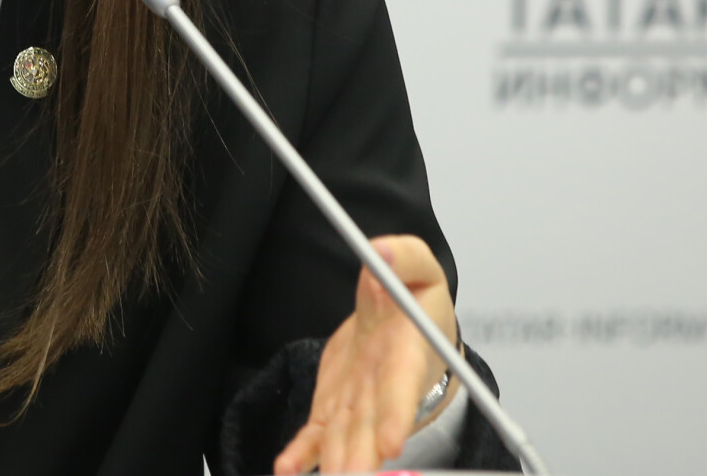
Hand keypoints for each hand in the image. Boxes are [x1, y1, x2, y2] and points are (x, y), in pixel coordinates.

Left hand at [274, 235, 457, 473]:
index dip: (395, 417)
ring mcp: (357, 401)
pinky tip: (288, 470)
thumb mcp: (418, 265)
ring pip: (343, 437)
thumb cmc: (415, 299)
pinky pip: (317, 433)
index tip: (389, 443)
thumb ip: (402, 256)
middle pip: (370, 427)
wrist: (401, 320)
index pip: (402, 389)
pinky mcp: (335, 405)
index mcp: (407, 354)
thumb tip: (379, 252)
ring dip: (335, 463)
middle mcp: (382, 387)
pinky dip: (303, 454)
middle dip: (360, 457)